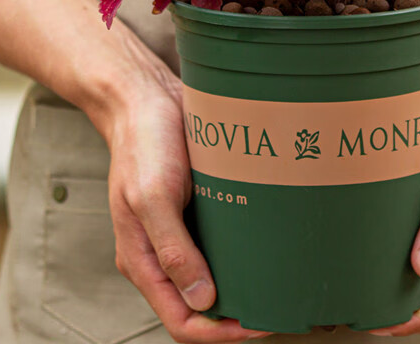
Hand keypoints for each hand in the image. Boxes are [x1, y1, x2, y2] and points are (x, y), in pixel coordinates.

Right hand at [103, 58, 271, 342]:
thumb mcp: (153, 196)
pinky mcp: (195, 211)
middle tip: (277, 310)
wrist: (146, 99)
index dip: (219, 333)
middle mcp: (161, 252)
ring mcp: (178, 233)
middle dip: (235, 318)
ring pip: (211, 279)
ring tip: (277, 287)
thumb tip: (202, 301)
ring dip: (241, 288)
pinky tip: (266, 250)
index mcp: (142, 259)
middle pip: (198, 307)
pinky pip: (218, 246)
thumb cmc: (143, 142)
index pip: (180, 320)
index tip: (258, 325)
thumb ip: (172, 250)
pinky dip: (241, 256)